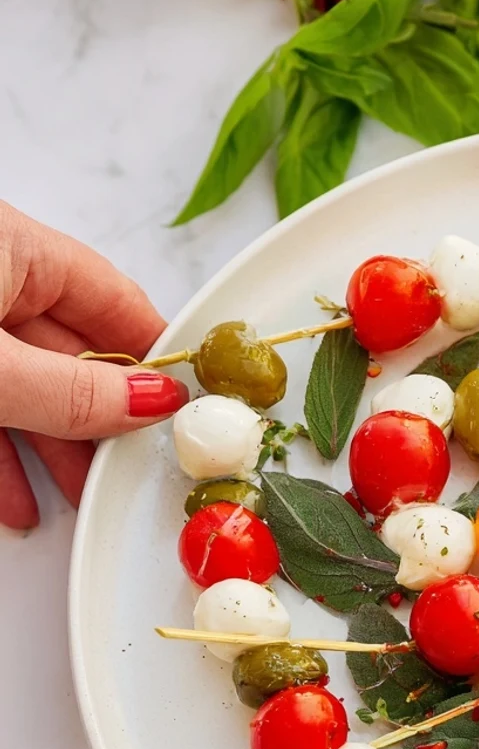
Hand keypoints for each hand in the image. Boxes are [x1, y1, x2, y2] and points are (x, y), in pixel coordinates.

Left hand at [0, 201, 187, 529]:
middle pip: (72, 354)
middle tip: (133, 471)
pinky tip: (18, 499)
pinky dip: (1, 453)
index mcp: (9, 247)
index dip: (158, 356)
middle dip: (101, 422)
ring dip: (52, 451)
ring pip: (24, 388)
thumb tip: (155, 402)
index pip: (113, 300)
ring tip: (76, 501)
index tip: (190, 407)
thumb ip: (71, 392)